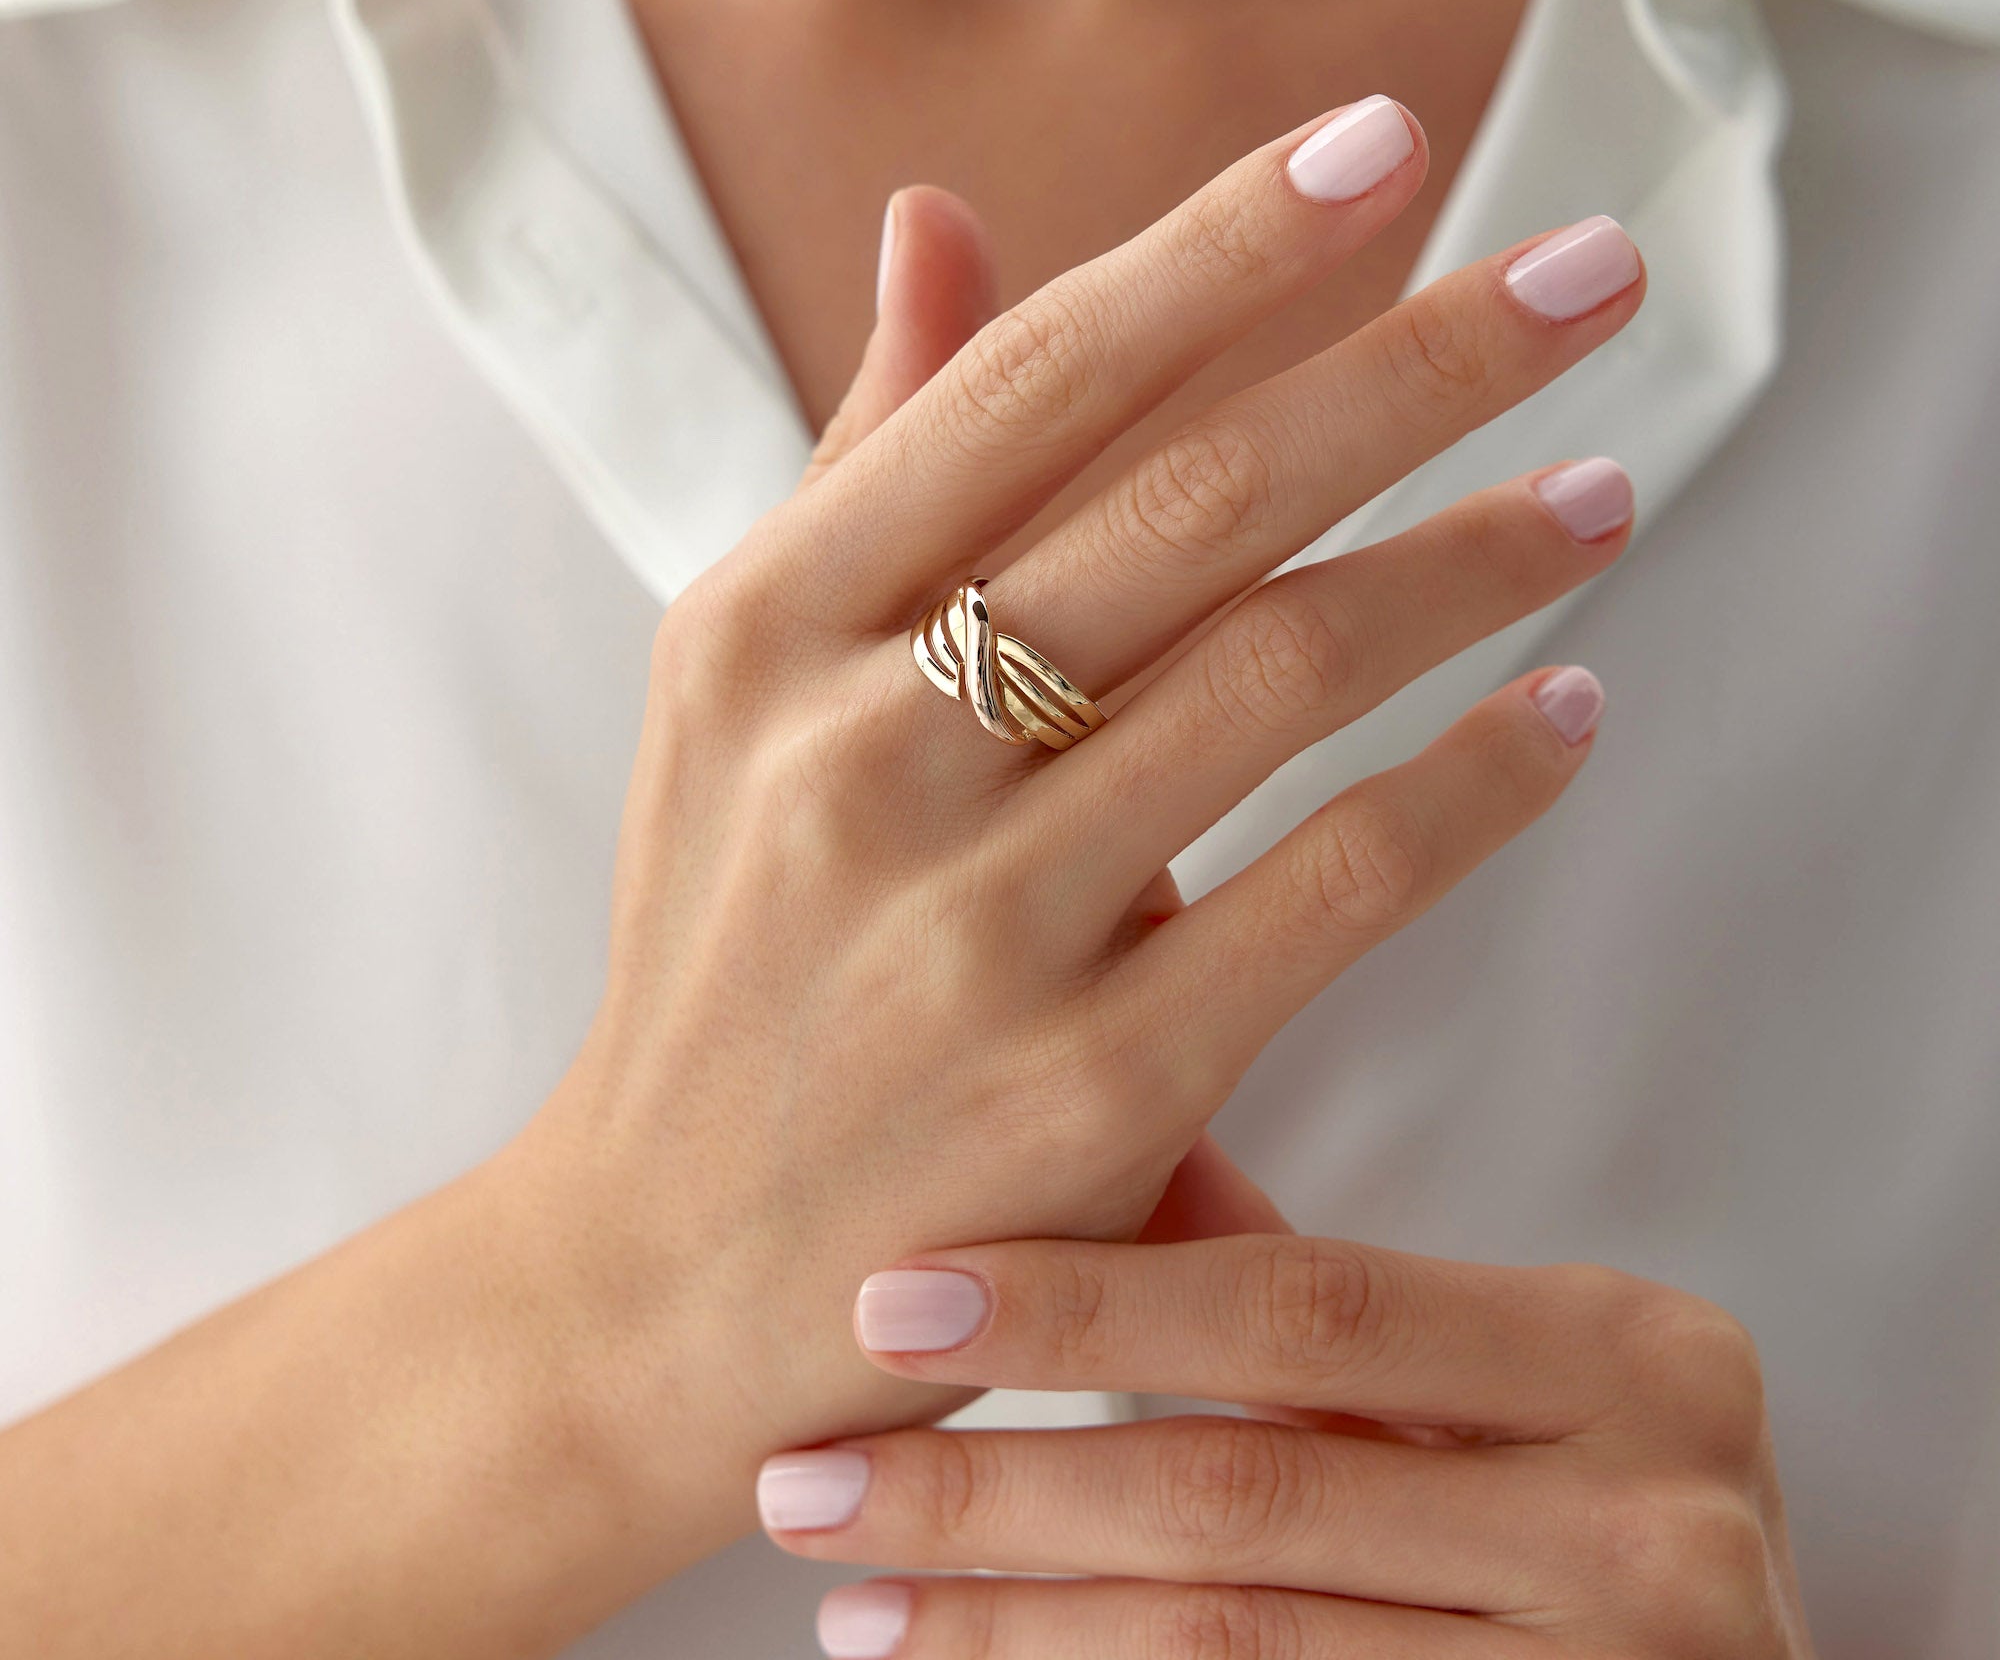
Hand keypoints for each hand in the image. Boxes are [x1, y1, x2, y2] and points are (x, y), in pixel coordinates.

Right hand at [500, 99, 1646, 1554]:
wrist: (657, 1271)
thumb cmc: (724, 943)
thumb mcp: (738, 684)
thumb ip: (865, 455)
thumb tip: (938, 216)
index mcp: (764, 622)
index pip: (1035, 378)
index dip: (1224, 245)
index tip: (1386, 144)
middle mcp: (857, 751)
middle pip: (1195, 500)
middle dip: (1421, 359)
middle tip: (1591, 272)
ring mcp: (975, 925)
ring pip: (1284, 674)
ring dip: (1478, 561)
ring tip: (1600, 490)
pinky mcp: (1090, 1089)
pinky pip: (1338, 889)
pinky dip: (1477, 786)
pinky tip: (1568, 716)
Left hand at [762, 1145, 1814, 1657]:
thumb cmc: (1601, 1508)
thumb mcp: (1513, 1376)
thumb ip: (1320, 1282)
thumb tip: (1116, 1124)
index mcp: (1635, 1358)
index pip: (1307, 1307)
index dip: (1085, 1301)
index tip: (889, 1299)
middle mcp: (1654, 1526)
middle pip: (1244, 1491)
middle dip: (995, 1489)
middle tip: (810, 1476)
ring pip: (1227, 1643)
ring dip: (1009, 1622)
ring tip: (850, 1594)